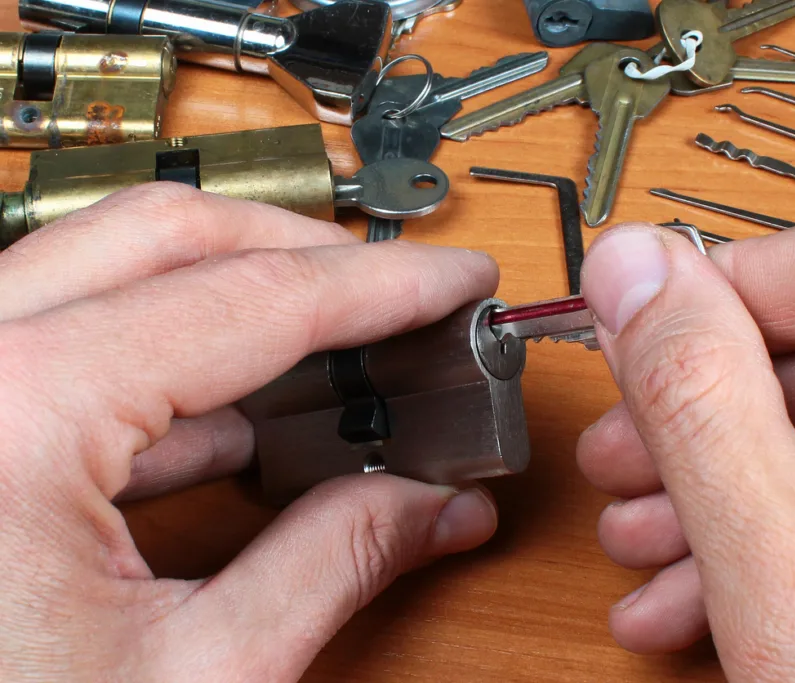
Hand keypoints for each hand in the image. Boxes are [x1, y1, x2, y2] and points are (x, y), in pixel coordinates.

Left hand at [0, 184, 498, 680]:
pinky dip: (165, 364)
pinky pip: (64, 348)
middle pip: (166, 235)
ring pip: (107, 270)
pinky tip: (240, 417)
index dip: (382, 286)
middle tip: (395, 289)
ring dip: (235, 299)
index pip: (253, 300)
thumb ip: (332, 567)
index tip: (449, 279)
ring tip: (338, 347)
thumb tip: (432, 510)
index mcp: (14, 416)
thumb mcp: (188, 680)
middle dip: (303, 253)